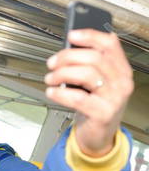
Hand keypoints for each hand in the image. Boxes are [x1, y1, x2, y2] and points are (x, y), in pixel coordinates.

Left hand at [44, 29, 133, 156]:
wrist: (98, 136)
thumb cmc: (94, 107)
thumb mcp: (96, 84)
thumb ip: (88, 66)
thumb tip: (67, 50)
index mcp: (120, 70)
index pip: (109, 44)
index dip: (89, 36)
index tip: (71, 35)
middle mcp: (121, 82)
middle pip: (94, 57)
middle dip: (67, 57)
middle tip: (52, 63)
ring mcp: (113, 99)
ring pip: (86, 74)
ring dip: (62, 73)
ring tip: (50, 79)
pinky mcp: (102, 114)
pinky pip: (78, 98)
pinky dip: (60, 93)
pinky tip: (52, 92)